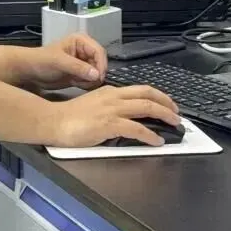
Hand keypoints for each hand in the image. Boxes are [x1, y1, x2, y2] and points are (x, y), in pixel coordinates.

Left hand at [18, 33, 108, 90]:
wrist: (29, 72)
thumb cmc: (41, 61)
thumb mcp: (59, 62)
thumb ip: (78, 67)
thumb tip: (96, 74)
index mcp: (81, 41)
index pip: (99, 52)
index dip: (101, 64)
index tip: (98, 77)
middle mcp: (84, 51)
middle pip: (100, 63)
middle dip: (95, 74)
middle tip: (85, 82)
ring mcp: (83, 63)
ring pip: (97, 74)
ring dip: (90, 80)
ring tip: (76, 82)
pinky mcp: (80, 74)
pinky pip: (90, 81)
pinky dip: (86, 84)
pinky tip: (75, 83)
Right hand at [49, 85, 179, 146]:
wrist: (53, 121)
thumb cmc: (69, 117)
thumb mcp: (93, 105)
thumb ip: (109, 108)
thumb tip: (125, 118)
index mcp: (110, 91)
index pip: (140, 89)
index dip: (158, 96)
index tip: (167, 103)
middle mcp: (113, 97)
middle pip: (148, 95)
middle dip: (167, 104)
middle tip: (177, 114)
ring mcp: (112, 110)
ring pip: (146, 108)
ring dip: (164, 116)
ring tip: (174, 125)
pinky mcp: (109, 124)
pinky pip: (137, 129)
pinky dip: (150, 135)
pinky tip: (157, 141)